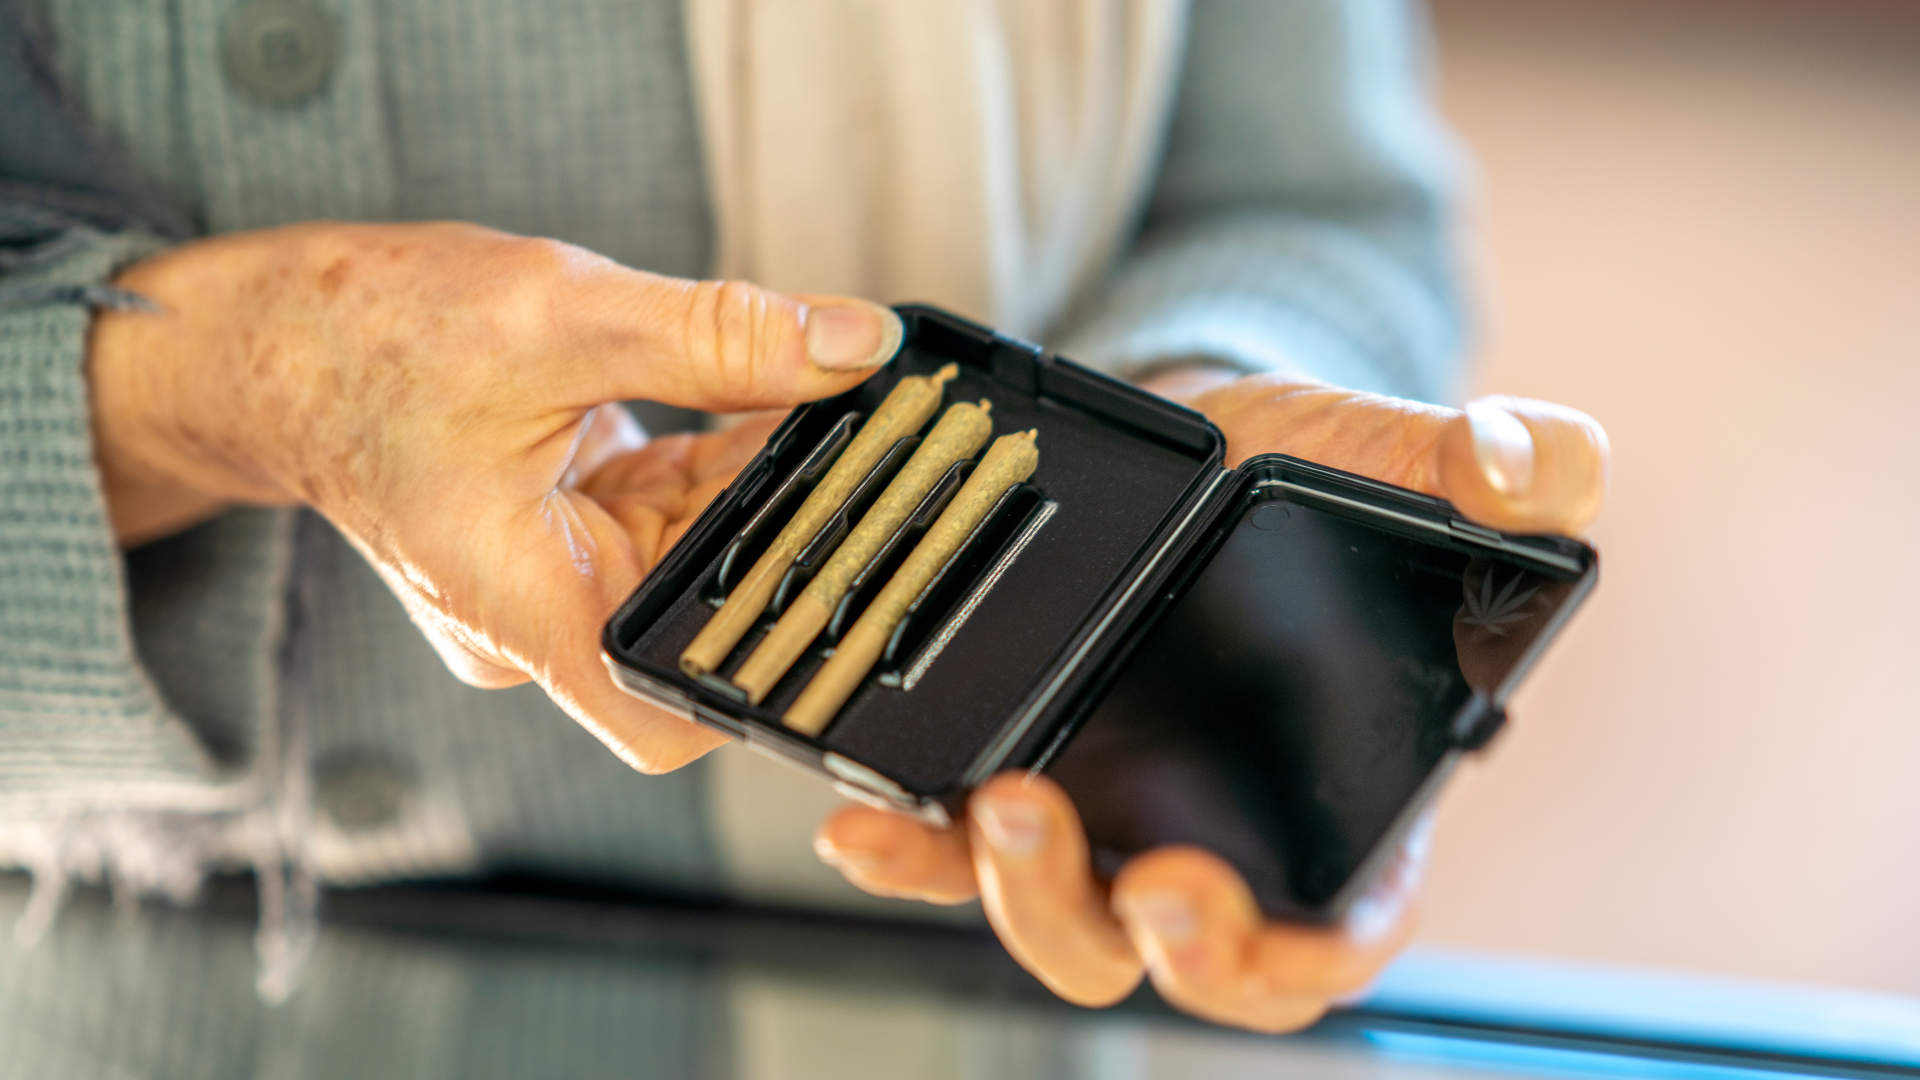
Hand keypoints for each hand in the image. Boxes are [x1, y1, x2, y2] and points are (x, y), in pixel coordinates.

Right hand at [88, 221, 898, 772]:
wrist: (273, 341)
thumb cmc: (365, 341)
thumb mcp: (557, 317)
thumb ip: (717, 339)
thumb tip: (856, 348)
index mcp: (523, 608)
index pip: (664, 714)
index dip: (764, 686)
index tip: (844, 607)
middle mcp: (541, 617)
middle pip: (701, 616)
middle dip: (783, 536)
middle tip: (854, 446)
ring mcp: (555, 579)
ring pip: (699, 555)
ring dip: (756, 483)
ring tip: (799, 399)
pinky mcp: (567, 534)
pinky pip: (672, 514)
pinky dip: (718, 460)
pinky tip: (755, 398)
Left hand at [816, 370, 1608, 1030]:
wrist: (1206, 437)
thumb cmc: (1322, 476)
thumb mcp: (1408, 457)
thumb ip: (1500, 466)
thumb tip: (1538, 467)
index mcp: (1346, 808)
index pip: (1333, 936)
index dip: (1300, 957)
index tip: (1259, 925)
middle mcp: (1220, 834)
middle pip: (1188, 956)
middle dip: (1163, 944)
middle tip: (1147, 880)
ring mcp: (1109, 815)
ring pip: (1064, 920)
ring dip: (1026, 897)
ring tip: (1001, 810)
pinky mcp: (1018, 771)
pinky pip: (951, 849)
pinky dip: (907, 850)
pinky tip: (863, 819)